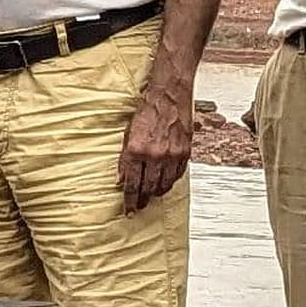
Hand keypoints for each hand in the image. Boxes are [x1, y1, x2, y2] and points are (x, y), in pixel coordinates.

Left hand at [115, 82, 192, 210]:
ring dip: (157, 193)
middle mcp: (155, 155)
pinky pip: (177, 176)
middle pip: (148, 188)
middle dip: (143, 200)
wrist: (168, 96)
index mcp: (137, 150)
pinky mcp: (185, 152)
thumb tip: (121, 180)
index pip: (132, 184)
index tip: (129, 210)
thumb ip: (124, 160)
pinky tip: (165, 183)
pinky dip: (170, 182)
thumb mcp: (127, 135)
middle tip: (140, 206)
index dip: (130, 200)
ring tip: (151, 196)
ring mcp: (172, 155)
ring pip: (164, 185)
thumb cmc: (147, 112)